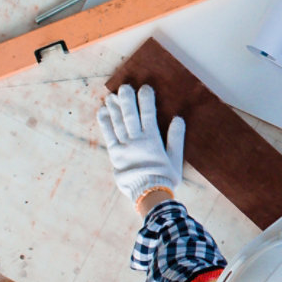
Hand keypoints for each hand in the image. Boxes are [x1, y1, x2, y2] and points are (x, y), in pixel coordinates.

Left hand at [97, 84, 184, 202]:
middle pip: (130, 116)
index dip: (146, 100)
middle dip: (127, 100)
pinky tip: (103, 111)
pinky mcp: (114, 154)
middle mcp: (136, 141)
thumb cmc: (165, 177)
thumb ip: (176, 138)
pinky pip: (108, 135)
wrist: (148, 194)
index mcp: (152, 140)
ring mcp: (124, 147)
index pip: (148, 115)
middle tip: (125, 86)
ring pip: (118, 123)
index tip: (145, 88)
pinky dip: (105, 122)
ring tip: (112, 95)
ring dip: (115, 108)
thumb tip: (178, 119)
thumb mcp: (176, 158)